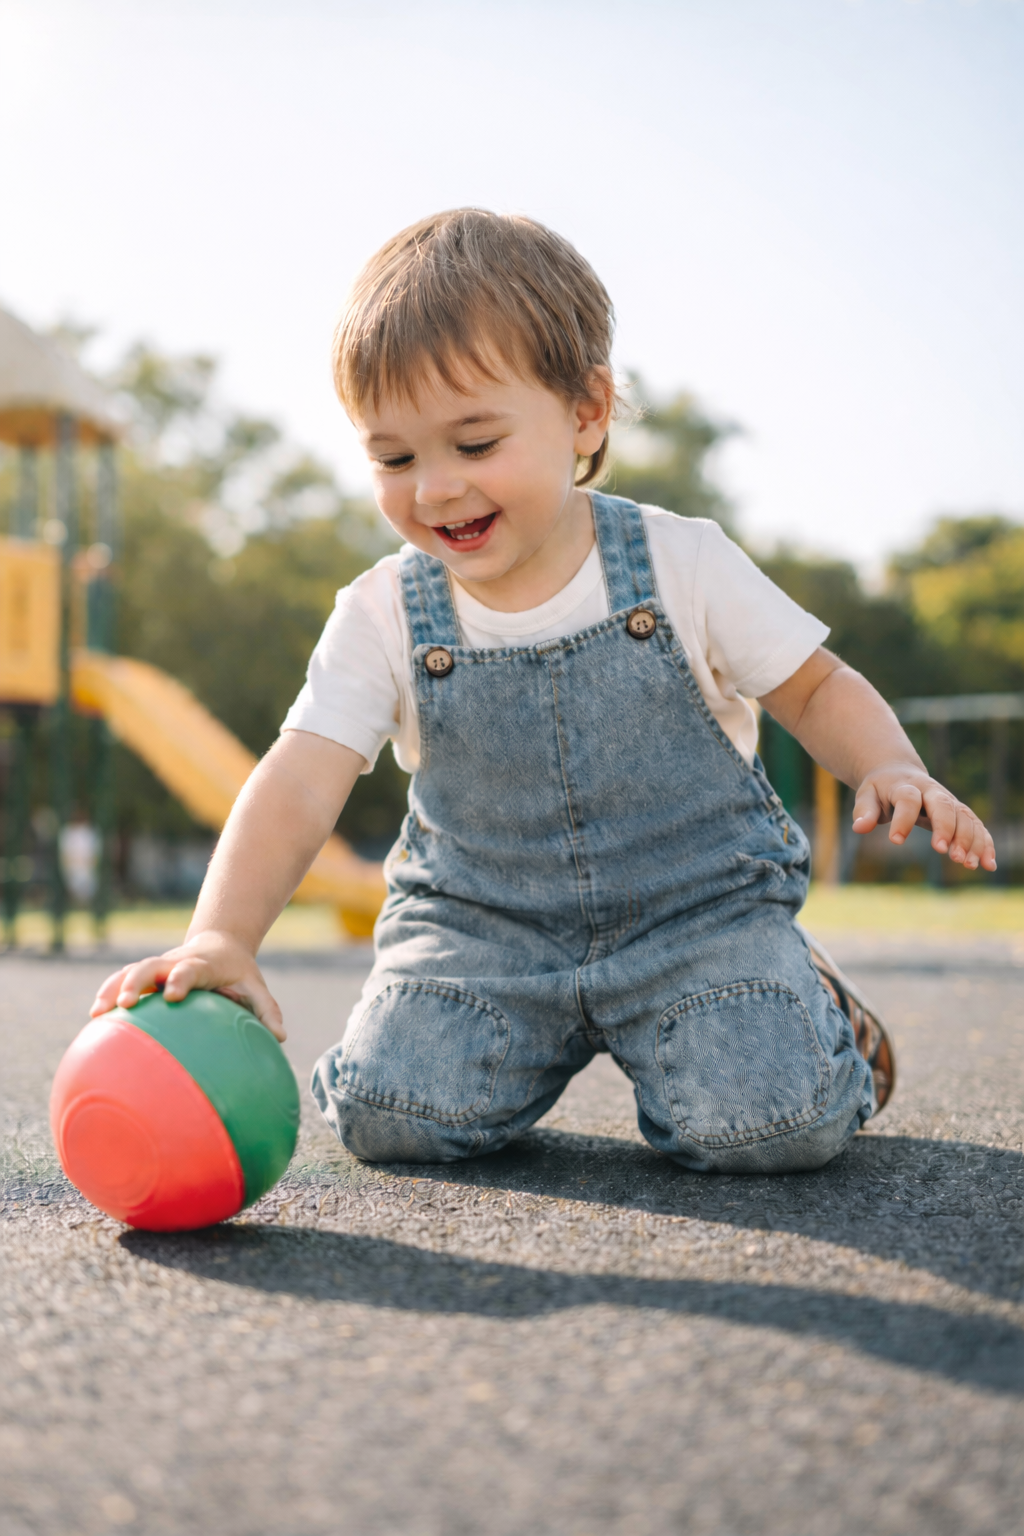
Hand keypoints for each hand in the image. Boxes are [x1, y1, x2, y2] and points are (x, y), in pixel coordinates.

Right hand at [89, 929, 285, 1039]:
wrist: (220, 944)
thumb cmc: (239, 973)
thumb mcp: (255, 987)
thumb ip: (267, 1010)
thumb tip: (280, 1038)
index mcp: (201, 964)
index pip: (188, 969)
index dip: (179, 978)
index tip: (172, 995)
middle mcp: (174, 962)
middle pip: (148, 966)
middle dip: (135, 982)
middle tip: (126, 1004)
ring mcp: (157, 967)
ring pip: (129, 971)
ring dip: (112, 989)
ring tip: (96, 1014)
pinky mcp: (146, 974)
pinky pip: (122, 981)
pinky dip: (107, 994)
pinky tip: (95, 1020)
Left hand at [852, 765, 995, 872]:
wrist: (898, 772)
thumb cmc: (880, 789)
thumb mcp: (866, 795)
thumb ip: (864, 811)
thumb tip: (859, 828)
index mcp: (905, 786)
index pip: (907, 799)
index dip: (902, 819)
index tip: (895, 841)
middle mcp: (931, 791)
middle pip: (943, 805)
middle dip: (946, 828)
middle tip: (945, 853)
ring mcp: (948, 800)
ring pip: (964, 816)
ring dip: (970, 839)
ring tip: (968, 864)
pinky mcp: (959, 812)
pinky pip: (976, 825)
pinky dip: (985, 843)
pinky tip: (989, 864)